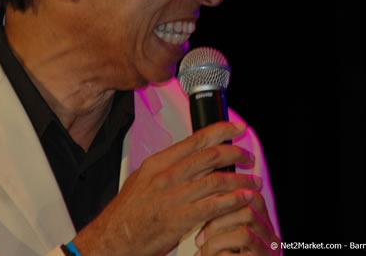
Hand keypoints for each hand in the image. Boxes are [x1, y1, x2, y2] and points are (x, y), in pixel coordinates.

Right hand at [72, 122, 262, 255]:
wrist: (112, 239)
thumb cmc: (128, 212)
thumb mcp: (143, 179)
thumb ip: (166, 167)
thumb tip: (188, 157)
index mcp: (158, 163)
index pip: (195, 139)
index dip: (220, 130)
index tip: (236, 126)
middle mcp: (166, 175)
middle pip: (209, 156)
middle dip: (235, 152)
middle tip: (248, 155)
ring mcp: (173, 197)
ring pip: (216, 180)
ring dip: (240, 179)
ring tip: (253, 181)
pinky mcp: (180, 219)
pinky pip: (214, 205)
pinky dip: (233, 200)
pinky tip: (244, 199)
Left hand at [194, 188, 279, 255]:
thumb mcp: (220, 239)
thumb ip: (220, 220)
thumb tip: (206, 191)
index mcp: (261, 226)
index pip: (252, 196)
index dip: (227, 195)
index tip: (204, 206)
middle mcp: (270, 238)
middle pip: (248, 208)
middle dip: (218, 219)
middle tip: (199, 237)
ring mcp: (268, 251)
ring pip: (245, 228)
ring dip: (217, 238)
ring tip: (202, 251)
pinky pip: (240, 249)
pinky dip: (219, 252)